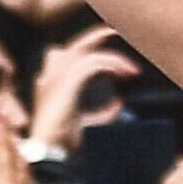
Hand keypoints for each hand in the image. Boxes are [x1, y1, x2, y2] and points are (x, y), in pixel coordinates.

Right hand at [28, 25, 141, 154]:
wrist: (49, 151)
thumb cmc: (63, 141)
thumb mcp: (87, 123)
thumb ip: (102, 112)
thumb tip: (119, 103)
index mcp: (54, 82)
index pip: (71, 55)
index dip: (93, 51)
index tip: (116, 61)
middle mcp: (53, 74)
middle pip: (77, 45)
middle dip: (99, 35)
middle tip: (120, 32)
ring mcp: (57, 76)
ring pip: (88, 53)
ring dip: (114, 59)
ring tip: (133, 70)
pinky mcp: (66, 82)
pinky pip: (91, 63)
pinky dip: (110, 65)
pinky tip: (123, 73)